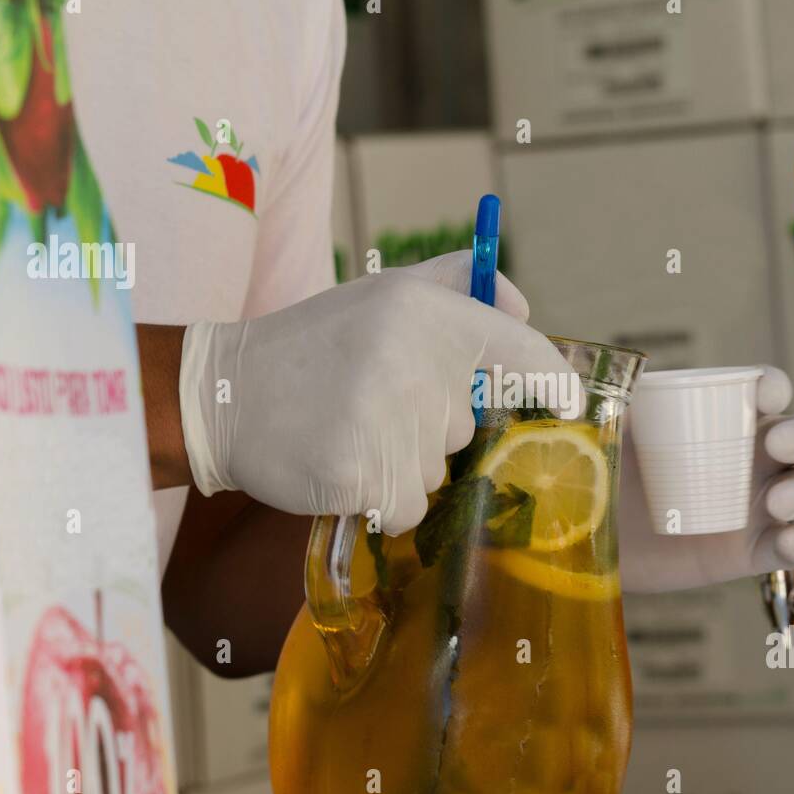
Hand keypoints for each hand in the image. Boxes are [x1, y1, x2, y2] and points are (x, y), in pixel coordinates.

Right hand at [178, 252, 572, 532]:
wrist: (224, 394)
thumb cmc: (315, 344)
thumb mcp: (384, 293)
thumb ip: (457, 284)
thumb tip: (524, 309)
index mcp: (425, 313)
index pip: (519, 352)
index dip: (551, 381)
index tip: (570, 401)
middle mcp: (414, 364)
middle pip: (468, 426)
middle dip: (432, 426)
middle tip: (374, 401)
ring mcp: (388, 424)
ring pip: (438, 472)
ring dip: (403, 463)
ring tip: (348, 429)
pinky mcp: (364, 477)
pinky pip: (409, 508)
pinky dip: (381, 499)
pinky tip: (341, 464)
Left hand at [618, 366, 793, 593]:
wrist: (595, 536)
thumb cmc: (607, 468)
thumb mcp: (610, 428)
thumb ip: (613, 398)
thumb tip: (598, 374)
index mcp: (728, 415)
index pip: (769, 389)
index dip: (775, 386)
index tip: (761, 394)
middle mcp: (755, 455)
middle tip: (777, 446)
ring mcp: (759, 504)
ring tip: (776, 504)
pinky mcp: (751, 550)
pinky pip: (792, 547)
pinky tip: (790, 542)